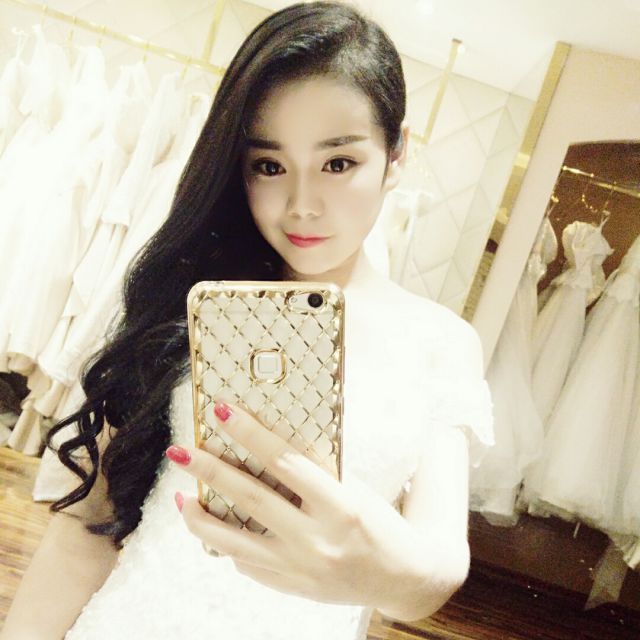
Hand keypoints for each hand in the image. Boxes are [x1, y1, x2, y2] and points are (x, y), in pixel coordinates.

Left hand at [165, 400, 428, 608]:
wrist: (402, 577)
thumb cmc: (379, 522)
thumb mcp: (355, 489)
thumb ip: (315, 472)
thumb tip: (264, 445)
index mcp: (341, 506)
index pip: (285, 462)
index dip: (250, 434)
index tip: (221, 411)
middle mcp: (317, 540)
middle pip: (251, 499)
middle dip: (210, 470)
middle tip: (181, 450)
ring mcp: (300, 569)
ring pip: (234, 541)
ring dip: (200, 517)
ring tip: (181, 496)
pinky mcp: (290, 587)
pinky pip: (246, 563)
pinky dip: (225, 542)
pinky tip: (214, 525)